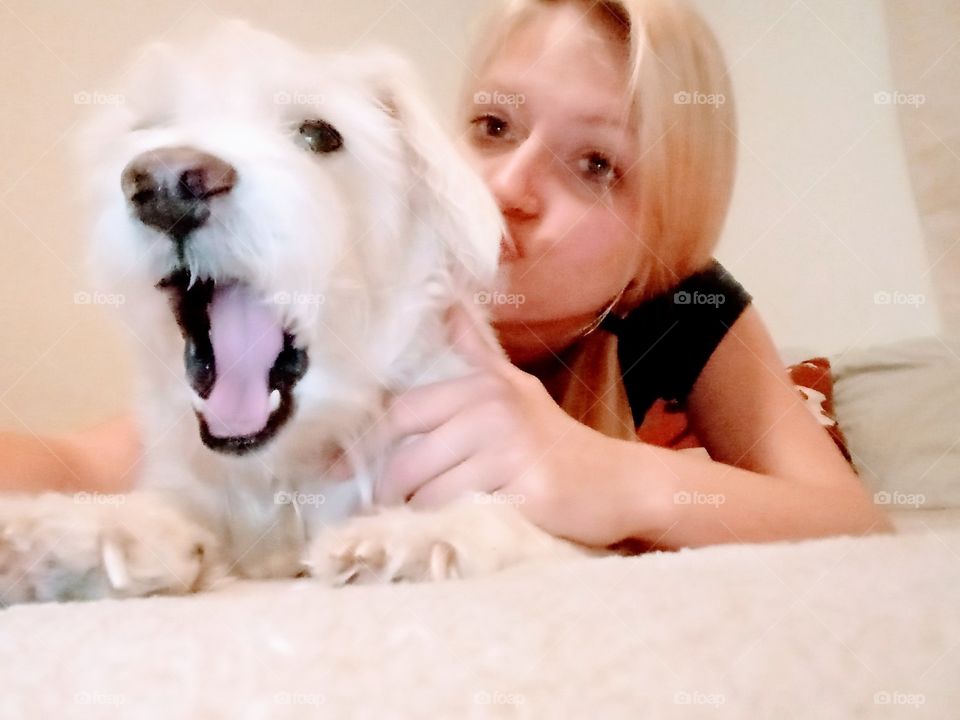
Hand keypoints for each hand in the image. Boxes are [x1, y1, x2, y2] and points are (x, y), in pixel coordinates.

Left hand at [372, 303, 645, 546]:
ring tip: (422, 523)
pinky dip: (448, 531)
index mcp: (484, 386)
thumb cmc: (554, 440)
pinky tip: (453, 533)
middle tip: (387, 510)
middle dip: (389, 493)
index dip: (367, 446)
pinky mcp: (529, 496)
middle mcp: (495, 412)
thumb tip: (447, 305)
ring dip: (417, 517)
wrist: (620, 482)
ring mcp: (514, 454)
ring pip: (429, 496)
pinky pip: (462, 519)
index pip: (401, 413)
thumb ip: (476, 352)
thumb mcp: (515, 387)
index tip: (343, 471)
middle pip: (407, 461)